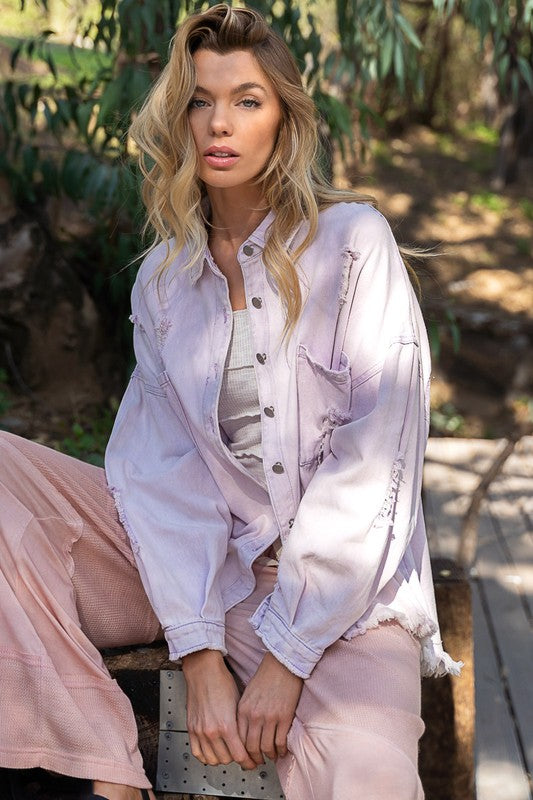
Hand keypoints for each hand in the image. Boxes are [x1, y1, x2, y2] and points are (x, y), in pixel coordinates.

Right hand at [182, 650, 256, 769]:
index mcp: (227, 725)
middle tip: (242, 756)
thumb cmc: (222, 682)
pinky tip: (212, 752)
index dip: (248, 762)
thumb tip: (248, 739)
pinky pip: (197, 753)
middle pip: (227, 760)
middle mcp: (212, 731)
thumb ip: (241, 726)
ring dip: (222, 759)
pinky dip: (206, 757)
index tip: (252, 762)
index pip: (239, 756)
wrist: (203, 671)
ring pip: (212, 759)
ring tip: (228, 754)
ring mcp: (200, 731)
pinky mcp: (191, 729)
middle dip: (237, 759)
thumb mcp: (239, 704)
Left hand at [237, 652, 302, 764]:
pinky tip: (282, 751)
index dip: (242, 752)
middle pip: (251, 747)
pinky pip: (281, 741)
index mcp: (243, 709)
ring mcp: (270, 717)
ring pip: (266, 748)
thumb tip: (245, 732)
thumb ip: (244, 713)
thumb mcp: (248, 694)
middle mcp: (254, 716)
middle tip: (258, 762)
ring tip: (272, 757)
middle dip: (255, 759)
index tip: (245, 757)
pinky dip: (281, 750)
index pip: (238, 739)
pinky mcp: (284, 717)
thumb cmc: (266, 676)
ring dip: (269, 756)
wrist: (282, 664)